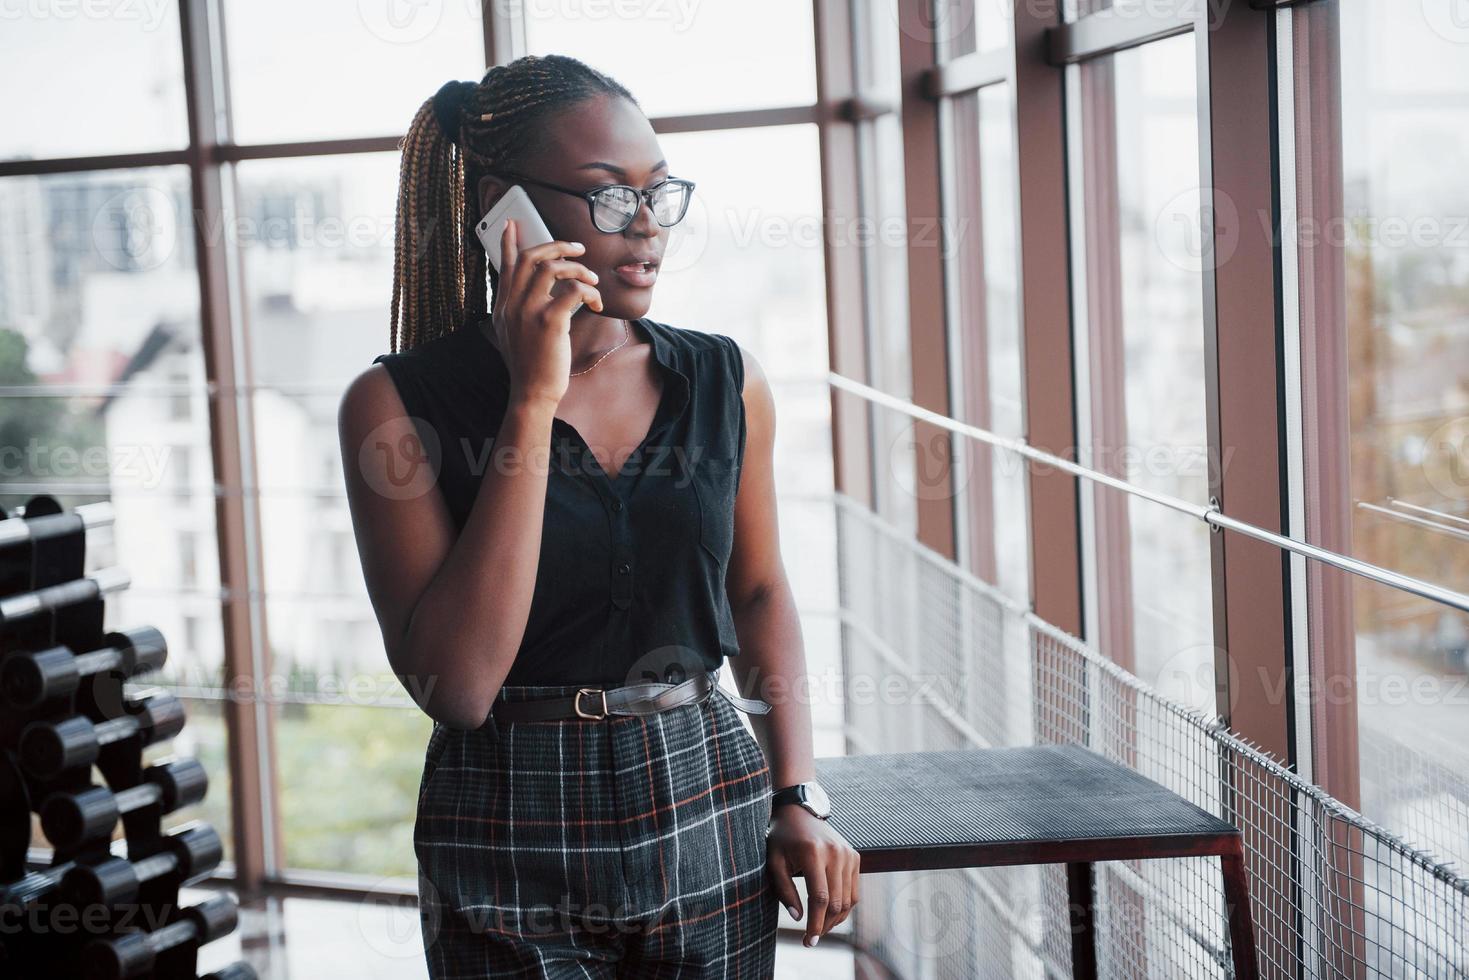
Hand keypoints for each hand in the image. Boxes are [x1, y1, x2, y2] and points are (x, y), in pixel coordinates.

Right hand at [490, 217, 603, 407]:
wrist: (532, 393)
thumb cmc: (531, 366)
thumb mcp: (515, 334)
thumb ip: (520, 310)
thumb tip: (541, 292)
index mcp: (503, 306)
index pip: (506, 265)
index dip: (510, 241)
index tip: (513, 223)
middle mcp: (512, 305)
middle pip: (530, 258)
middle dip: (557, 246)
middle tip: (577, 249)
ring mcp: (528, 312)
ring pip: (552, 268)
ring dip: (578, 268)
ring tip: (592, 280)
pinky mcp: (549, 322)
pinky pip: (573, 291)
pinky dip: (589, 291)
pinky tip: (596, 303)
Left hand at [766, 806, 860, 946]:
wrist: (799, 811)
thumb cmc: (782, 838)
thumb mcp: (774, 862)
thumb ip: (785, 891)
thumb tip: (799, 918)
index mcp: (813, 853)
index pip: (820, 898)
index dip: (815, 924)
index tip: (809, 941)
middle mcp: (835, 853)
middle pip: (836, 902)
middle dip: (825, 926)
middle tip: (812, 939)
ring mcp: (848, 854)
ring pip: (848, 900)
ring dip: (835, 920)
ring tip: (820, 928)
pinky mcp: (854, 856)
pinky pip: (854, 891)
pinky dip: (844, 907)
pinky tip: (830, 914)